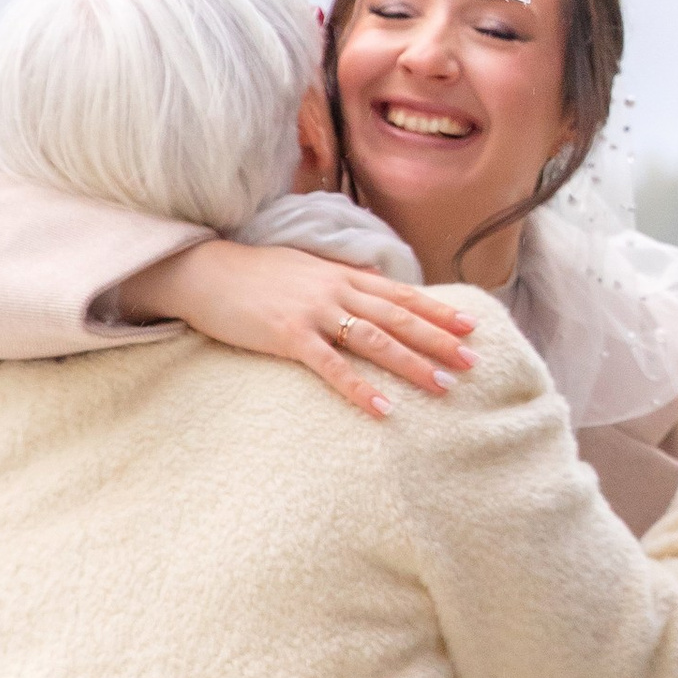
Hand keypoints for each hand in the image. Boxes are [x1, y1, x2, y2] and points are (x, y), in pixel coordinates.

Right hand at [111, 240, 475, 416]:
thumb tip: (376, 284)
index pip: (401, 294)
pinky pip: (332, 367)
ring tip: (442, 388)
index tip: (471, 327)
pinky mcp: (289, 337)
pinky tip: (382, 410)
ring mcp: (314, 313)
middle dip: (439, 341)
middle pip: (398, 318)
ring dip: (412, 365)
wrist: (204, 271)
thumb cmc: (255, 274)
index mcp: (342, 274)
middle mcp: (336, 290)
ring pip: (375, 341)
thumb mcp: (307, 267)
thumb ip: (343, 277)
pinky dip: (360, 389)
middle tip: (472, 362)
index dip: (438, 310)